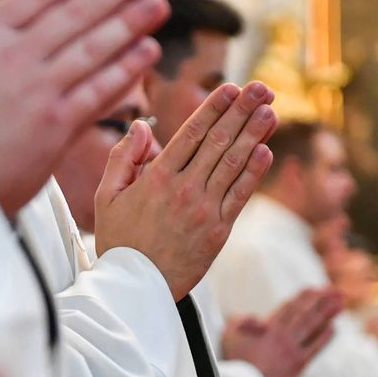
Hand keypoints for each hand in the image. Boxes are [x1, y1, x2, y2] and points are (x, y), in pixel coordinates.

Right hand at [94, 82, 277, 299]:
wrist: (136, 288)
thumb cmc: (119, 242)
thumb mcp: (107, 197)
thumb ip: (123, 158)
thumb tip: (142, 126)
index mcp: (157, 178)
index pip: (192, 132)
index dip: (214, 107)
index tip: (231, 87)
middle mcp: (184, 189)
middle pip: (219, 141)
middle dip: (242, 111)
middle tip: (262, 89)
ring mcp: (204, 210)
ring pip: (234, 164)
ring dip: (255, 135)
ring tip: (270, 111)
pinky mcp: (218, 232)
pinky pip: (240, 196)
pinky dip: (254, 173)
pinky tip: (266, 151)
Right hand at [222, 288, 342, 376]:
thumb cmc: (235, 362)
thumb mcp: (230, 336)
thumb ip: (240, 321)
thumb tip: (256, 317)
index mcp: (268, 329)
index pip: (289, 308)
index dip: (302, 297)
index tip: (313, 289)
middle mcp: (284, 337)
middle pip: (305, 314)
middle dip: (320, 301)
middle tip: (333, 290)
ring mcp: (293, 351)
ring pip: (313, 328)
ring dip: (328, 314)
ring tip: (340, 302)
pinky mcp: (298, 365)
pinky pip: (316, 348)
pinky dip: (325, 337)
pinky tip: (333, 327)